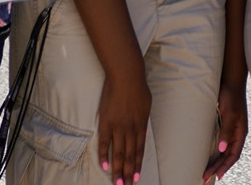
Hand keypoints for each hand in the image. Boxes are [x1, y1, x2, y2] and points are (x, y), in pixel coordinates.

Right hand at [97, 68, 151, 184]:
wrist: (126, 76)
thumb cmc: (138, 88)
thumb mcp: (146, 106)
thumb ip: (143, 122)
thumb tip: (141, 133)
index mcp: (141, 125)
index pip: (139, 150)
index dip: (138, 165)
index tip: (136, 177)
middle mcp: (130, 129)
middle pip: (129, 155)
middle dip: (128, 172)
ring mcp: (117, 127)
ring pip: (118, 153)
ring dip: (117, 169)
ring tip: (116, 183)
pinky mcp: (105, 123)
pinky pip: (104, 143)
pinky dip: (104, 156)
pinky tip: (104, 167)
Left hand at [204, 82, 248, 181]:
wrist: (230, 81)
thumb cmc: (232, 96)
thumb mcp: (229, 113)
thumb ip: (226, 131)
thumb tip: (221, 149)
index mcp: (240, 132)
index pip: (233, 154)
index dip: (225, 166)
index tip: (216, 176)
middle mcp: (236, 133)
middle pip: (228, 155)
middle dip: (218, 167)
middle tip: (205, 177)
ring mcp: (231, 129)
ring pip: (225, 151)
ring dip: (217, 162)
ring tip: (207, 171)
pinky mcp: (224, 125)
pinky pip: (221, 143)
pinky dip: (216, 152)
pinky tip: (210, 156)